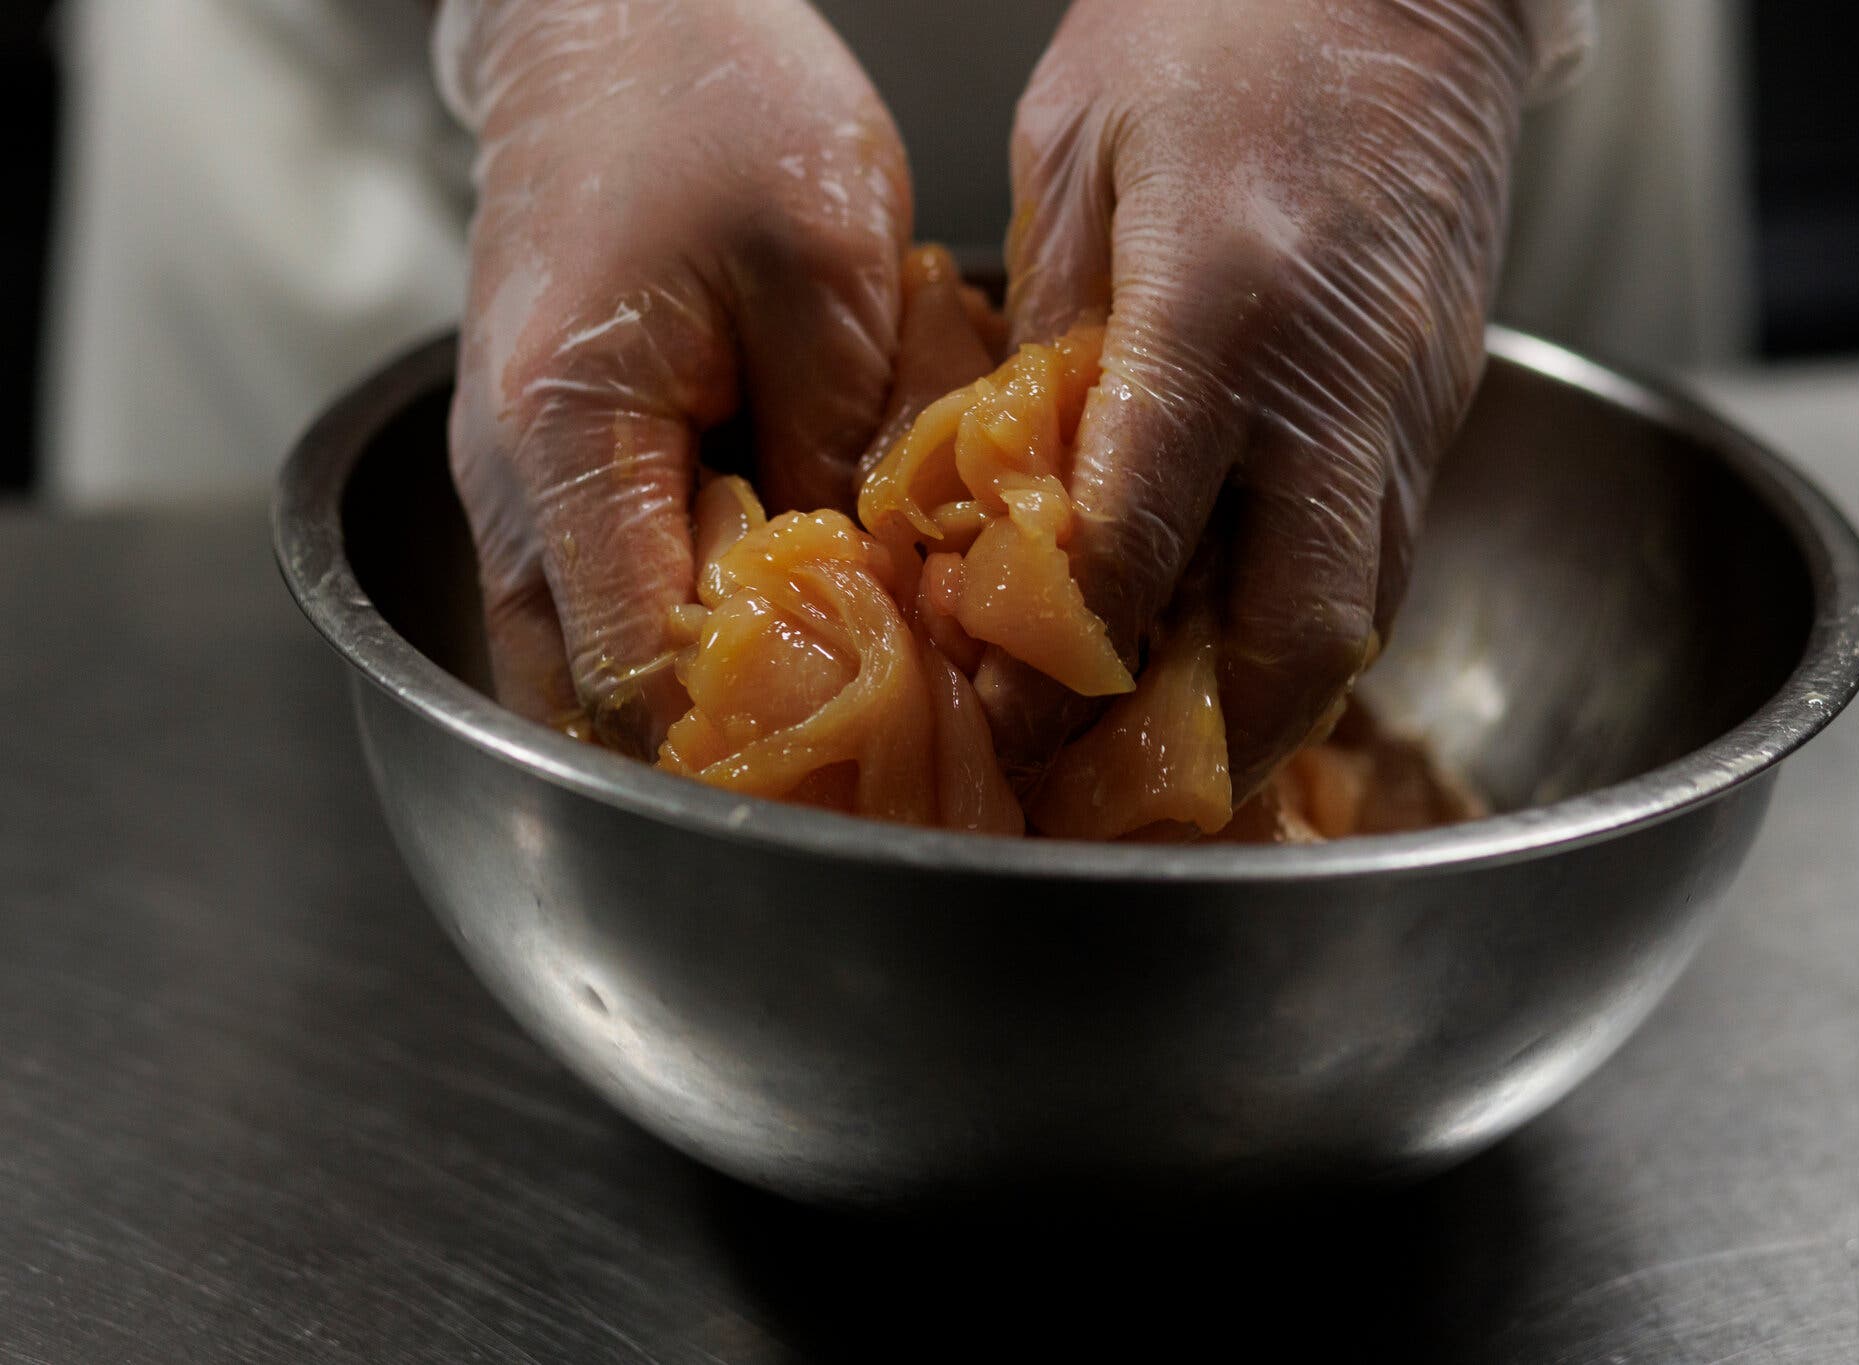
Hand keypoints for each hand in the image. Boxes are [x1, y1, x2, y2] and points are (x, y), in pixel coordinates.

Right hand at [435, 0, 910, 751]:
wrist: (614, 22)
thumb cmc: (716, 108)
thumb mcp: (828, 272)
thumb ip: (843, 454)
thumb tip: (873, 604)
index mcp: (567, 440)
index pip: (632, 670)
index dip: (747, 741)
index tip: (864, 759)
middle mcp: (514, 490)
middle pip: (594, 697)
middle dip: (726, 745)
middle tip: (859, 765)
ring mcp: (520, 487)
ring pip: (592, 662)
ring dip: (707, 699)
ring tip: (834, 712)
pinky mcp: (556, 469)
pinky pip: (611, 596)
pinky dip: (692, 631)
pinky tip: (793, 625)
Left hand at [982, 0, 1530, 794]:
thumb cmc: (1222, 17)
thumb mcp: (1076, 154)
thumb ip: (1049, 338)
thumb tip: (1011, 483)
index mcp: (1219, 313)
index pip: (1138, 550)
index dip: (1060, 663)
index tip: (1001, 712)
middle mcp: (1336, 388)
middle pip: (1296, 642)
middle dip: (1202, 742)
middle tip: (1107, 782)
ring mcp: (1411, 401)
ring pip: (1360, 616)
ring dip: (1262, 699)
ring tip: (1166, 738)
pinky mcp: (1444, 396)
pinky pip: (1381, 549)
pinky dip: (1306, 617)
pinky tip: (1233, 626)